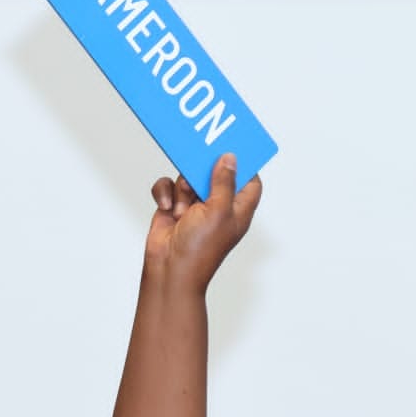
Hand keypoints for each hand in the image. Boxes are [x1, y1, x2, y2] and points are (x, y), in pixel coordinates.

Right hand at [144, 153, 262, 294]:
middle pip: (215, 173)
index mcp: (237, 210)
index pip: (250, 182)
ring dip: (182, 190)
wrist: (168, 269)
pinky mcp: (173, 207)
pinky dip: (165, 195)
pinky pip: (168, 187)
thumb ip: (224, 182)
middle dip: (204, 170)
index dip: (246, 165)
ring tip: (181, 210)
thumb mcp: (218, 211)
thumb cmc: (199, 249)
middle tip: (199, 158)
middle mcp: (218, 206)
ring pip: (188, 177)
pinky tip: (166, 209)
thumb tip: (230, 158)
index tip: (235, 147)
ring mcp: (194, 206)